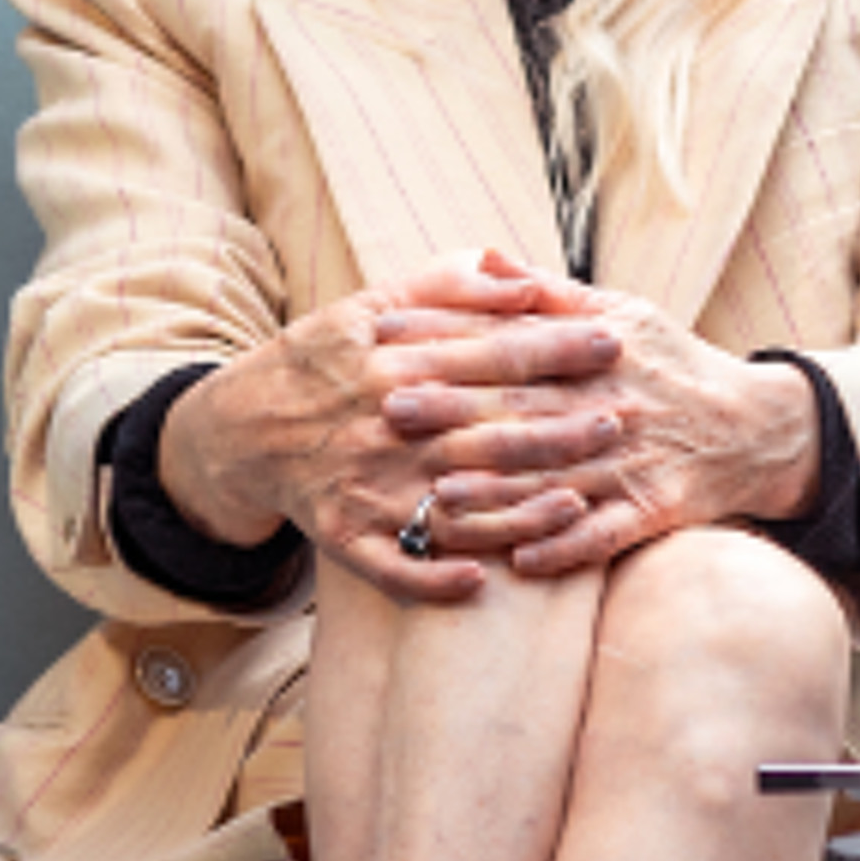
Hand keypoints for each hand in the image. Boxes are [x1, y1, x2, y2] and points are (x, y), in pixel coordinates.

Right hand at [162, 250, 620, 602]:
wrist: (238, 429)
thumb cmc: (325, 359)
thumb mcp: (375, 305)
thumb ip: (452, 287)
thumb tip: (525, 280)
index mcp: (394, 363)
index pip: (490, 353)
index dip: (555, 346)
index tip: (613, 340)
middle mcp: (384, 428)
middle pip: (486, 429)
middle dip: (558, 427)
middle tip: (621, 419)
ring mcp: (365, 488)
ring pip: (453, 504)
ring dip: (518, 508)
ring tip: (580, 501)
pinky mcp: (344, 538)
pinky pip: (394, 567)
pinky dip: (435, 578)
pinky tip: (482, 580)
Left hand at [385, 267, 822, 577]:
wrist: (756, 425)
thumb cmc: (674, 365)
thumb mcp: (625, 313)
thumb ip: (550, 292)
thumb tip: (485, 256)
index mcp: (602, 349)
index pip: (513, 342)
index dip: (449, 339)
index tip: (388, 339)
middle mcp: (616, 401)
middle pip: (525, 408)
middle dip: (456, 409)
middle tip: (390, 410)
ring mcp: (635, 458)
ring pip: (556, 477)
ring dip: (497, 489)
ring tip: (438, 495)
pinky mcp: (655, 506)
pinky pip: (606, 533)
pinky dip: (565, 547)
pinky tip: (521, 562)